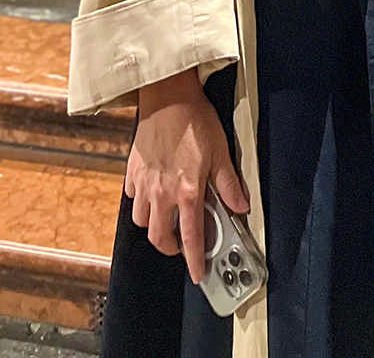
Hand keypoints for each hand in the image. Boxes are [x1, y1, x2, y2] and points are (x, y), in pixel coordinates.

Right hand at [126, 70, 248, 282]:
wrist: (168, 98)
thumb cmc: (195, 122)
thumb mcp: (221, 152)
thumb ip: (229, 184)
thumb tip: (241, 207)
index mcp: (187, 193)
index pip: (191, 238)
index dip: (194, 260)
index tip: (197, 274)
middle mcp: (162, 195)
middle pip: (160, 238)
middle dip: (171, 248)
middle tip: (182, 244)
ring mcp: (144, 185)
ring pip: (142, 222)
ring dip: (154, 227)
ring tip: (168, 219)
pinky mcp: (132, 172)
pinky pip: (133, 198)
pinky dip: (141, 203)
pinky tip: (152, 193)